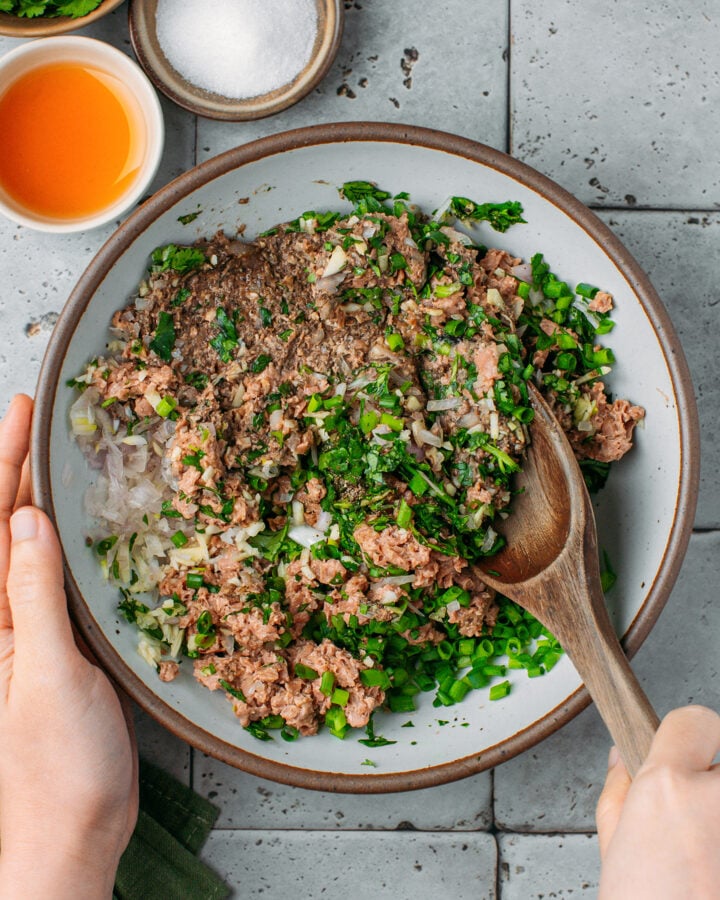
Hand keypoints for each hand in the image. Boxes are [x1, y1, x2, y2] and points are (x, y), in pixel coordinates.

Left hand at [0, 396, 137, 899]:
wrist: (75, 831)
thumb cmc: (56, 771)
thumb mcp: (46, 679)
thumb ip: (33, 598)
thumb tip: (28, 521)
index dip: (2, 465)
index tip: (22, 414)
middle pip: (2, 527)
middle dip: (14, 468)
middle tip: (35, 415)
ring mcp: (25, 631)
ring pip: (26, 548)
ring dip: (36, 497)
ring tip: (51, 452)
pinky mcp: (55, 645)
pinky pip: (53, 578)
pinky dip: (62, 541)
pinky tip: (74, 524)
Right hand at [597, 704, 719, 899]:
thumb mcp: (614, 851)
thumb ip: (621, 792)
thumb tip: (625, 759)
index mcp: (669, 786)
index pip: (695, 719)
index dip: (685, 737)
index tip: (685, 754)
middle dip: (712, 786)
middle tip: (699, 827)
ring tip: (710, 860)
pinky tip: (715, 873)